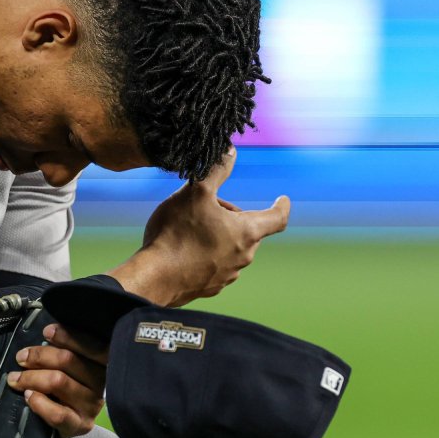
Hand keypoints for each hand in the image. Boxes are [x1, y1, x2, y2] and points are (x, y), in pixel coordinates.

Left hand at [5, 323, 106, 437]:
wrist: (68, 423)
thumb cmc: (66, 386)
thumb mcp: (69, 365)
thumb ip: (63, 350)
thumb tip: (45, 334)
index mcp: (102, 362)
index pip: (90, 345)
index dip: (67, 336)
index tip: (47, 331)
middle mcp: (101, 382)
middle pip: (68, 360)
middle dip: (39, 356)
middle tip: (21, 357)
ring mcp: (92, 405)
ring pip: (58, 382)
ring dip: (31, 377)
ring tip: (14, 378)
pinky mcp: (80, 425)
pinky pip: (57, 413)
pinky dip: (38, 402)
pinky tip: (28, 396)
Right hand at [114, 146, 289, 306]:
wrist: (155, 277)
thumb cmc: (177, 233)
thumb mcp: (195, 192)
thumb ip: (216, 170)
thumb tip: (230, 151)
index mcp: (246, 232)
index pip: (276, 218)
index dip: (281, 206)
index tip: (283, 200)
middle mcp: (243, 256)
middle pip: (246, 230)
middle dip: (231, 216)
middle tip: (203, 207)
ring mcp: (227, 275)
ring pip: (230, 248)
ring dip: (218, 236)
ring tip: (189, 229)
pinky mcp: (210, 287)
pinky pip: (214, 266)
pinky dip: (205, 255)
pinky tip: (183, 250)